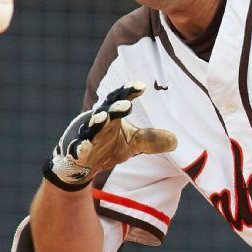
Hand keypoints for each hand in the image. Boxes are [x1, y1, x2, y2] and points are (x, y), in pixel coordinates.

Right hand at [42, 81, 177, 190]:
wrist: (80, 165)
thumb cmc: (106, 147)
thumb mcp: (131, 144)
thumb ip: (150, 140)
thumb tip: (176, 140)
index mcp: (111, 117)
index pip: (120, 100)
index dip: (129, 92)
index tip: (142, 86)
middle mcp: (97, 123)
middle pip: (106, 111)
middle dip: (115, 107)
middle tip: (126, 104)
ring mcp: (85, 137)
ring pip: (90, 127)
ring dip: (96, 123)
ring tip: (103, 118)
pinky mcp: (76, 152)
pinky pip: (77, 149)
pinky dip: (79, 148)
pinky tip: (83, 148)